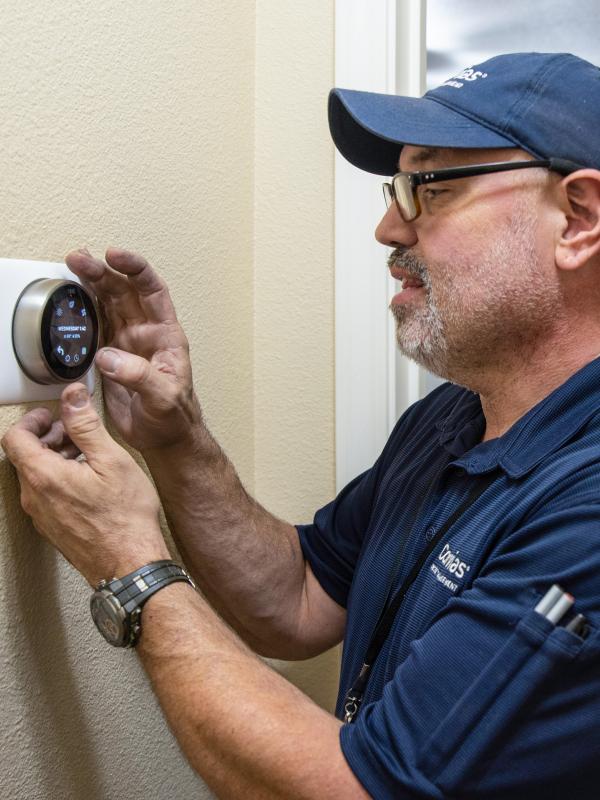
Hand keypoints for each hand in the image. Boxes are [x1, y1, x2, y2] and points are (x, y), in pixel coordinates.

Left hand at [1, 383, 170, 586]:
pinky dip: (60, 478)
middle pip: (25, 456)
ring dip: (55, 457)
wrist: (130, 564)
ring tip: (86, 453)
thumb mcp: (111, 460)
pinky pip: (46, 495)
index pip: (15, 437)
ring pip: (36, 476)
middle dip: (47, 436)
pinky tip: (89, 478)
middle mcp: (35, 497)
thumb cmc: (125, 517)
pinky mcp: (53, 528)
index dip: (31, 419)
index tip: (51, 414)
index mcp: (44, 476)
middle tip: (73, 429)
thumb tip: (73, 397)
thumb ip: (86, 425)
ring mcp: (42, 516)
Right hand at [65, 247, 201, 452]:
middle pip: (124, 291)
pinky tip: (71, 297)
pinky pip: (95, 324)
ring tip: (72, 265)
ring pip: (108, 303)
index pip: (153, 291)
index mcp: (166, 335)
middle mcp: (146, 333)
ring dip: (91, 283)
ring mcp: (127, 342)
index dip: (136, 269)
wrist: (164, 438)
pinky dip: (83, 309)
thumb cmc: (174, 416)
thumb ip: (139, 375)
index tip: (115, 256)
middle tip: (78, 259)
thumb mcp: (163, 397)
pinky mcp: (110, 355)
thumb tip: (108, 356)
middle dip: (103, 271)